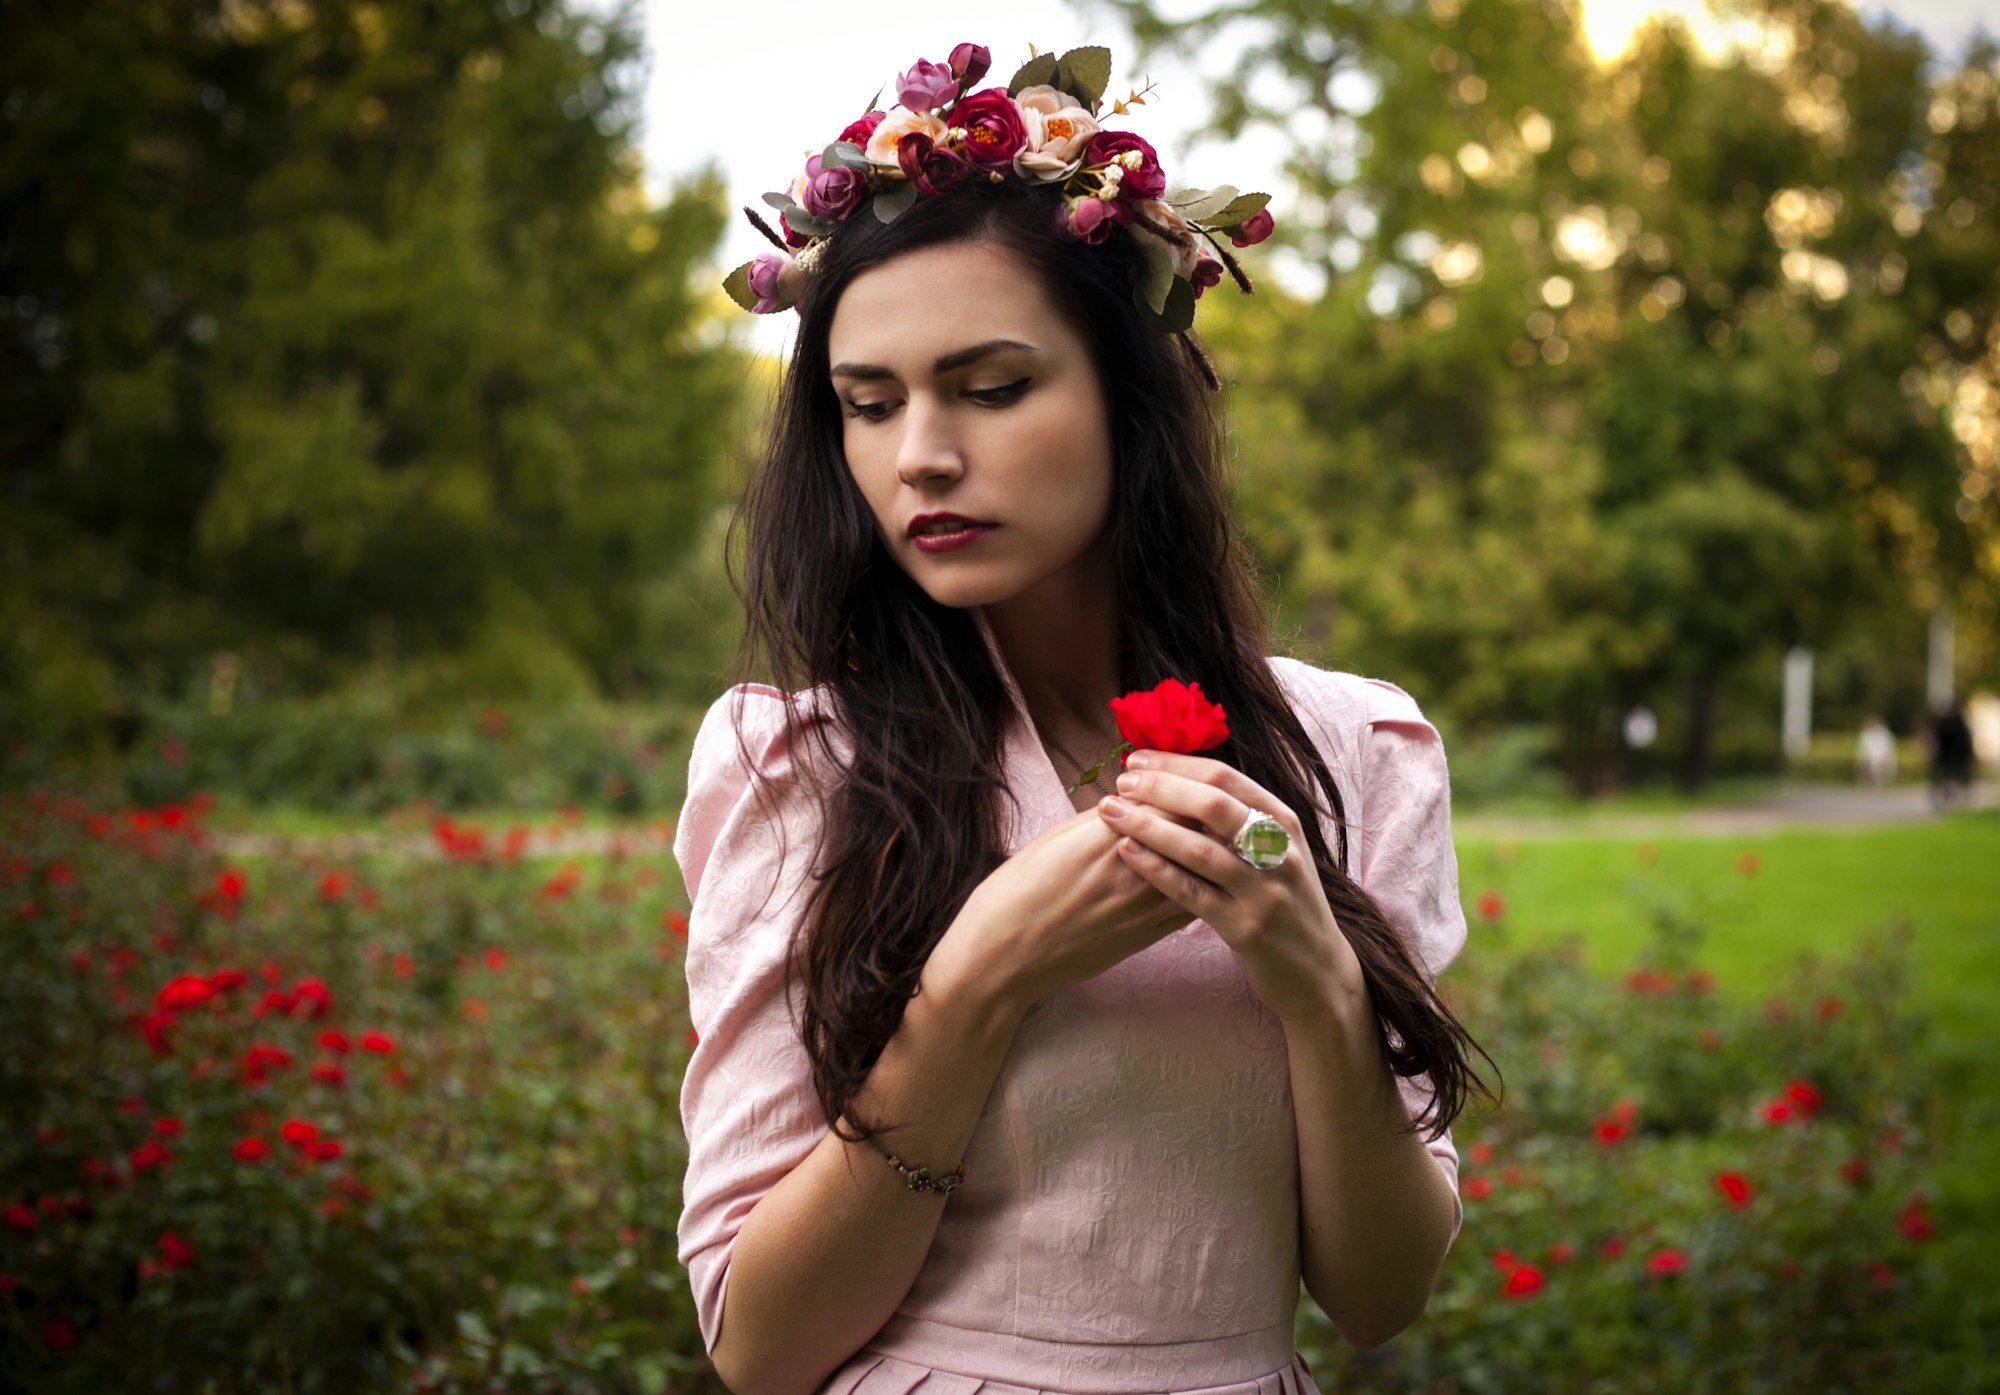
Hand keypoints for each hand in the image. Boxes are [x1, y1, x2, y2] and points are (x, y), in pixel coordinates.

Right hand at [946, 806, 1196, 1014]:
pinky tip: (1202, 876)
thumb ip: (1104, 818)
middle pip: (1196, 830)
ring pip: (1203, 869)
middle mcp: (1137, 866)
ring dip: (1210, 852)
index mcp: (1111, 833)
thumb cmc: (1022, 888)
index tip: (1186, 782)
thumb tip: (1132, 801)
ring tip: (1215, 840)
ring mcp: (1148, 904)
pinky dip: (1202, 886)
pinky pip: (1194, 905)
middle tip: (1214, 806)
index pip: (1172, 797)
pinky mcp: (1150, 934)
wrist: (1008, 950)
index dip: (1184, 787)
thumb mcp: (1059, 836)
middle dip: (1206, 816)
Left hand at [1095, 750, 1364, 1023]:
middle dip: (1161, 787)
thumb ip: (1241, 819)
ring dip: (1148, 824)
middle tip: (1122, 781)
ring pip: (1198, 848)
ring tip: (1110, 811)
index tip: (1139, 757)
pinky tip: (1127, 852)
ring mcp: (1262, 891)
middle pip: (1212, 804)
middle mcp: (1277, 850)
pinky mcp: (1244, 928)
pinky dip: (1156, 869)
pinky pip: (1191, 892)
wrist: (1319, 971)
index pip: (1225, 776)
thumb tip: (1184, 779)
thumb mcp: (1277, 851)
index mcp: (1283, 822)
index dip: (1177, 764)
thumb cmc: (1286, 902)